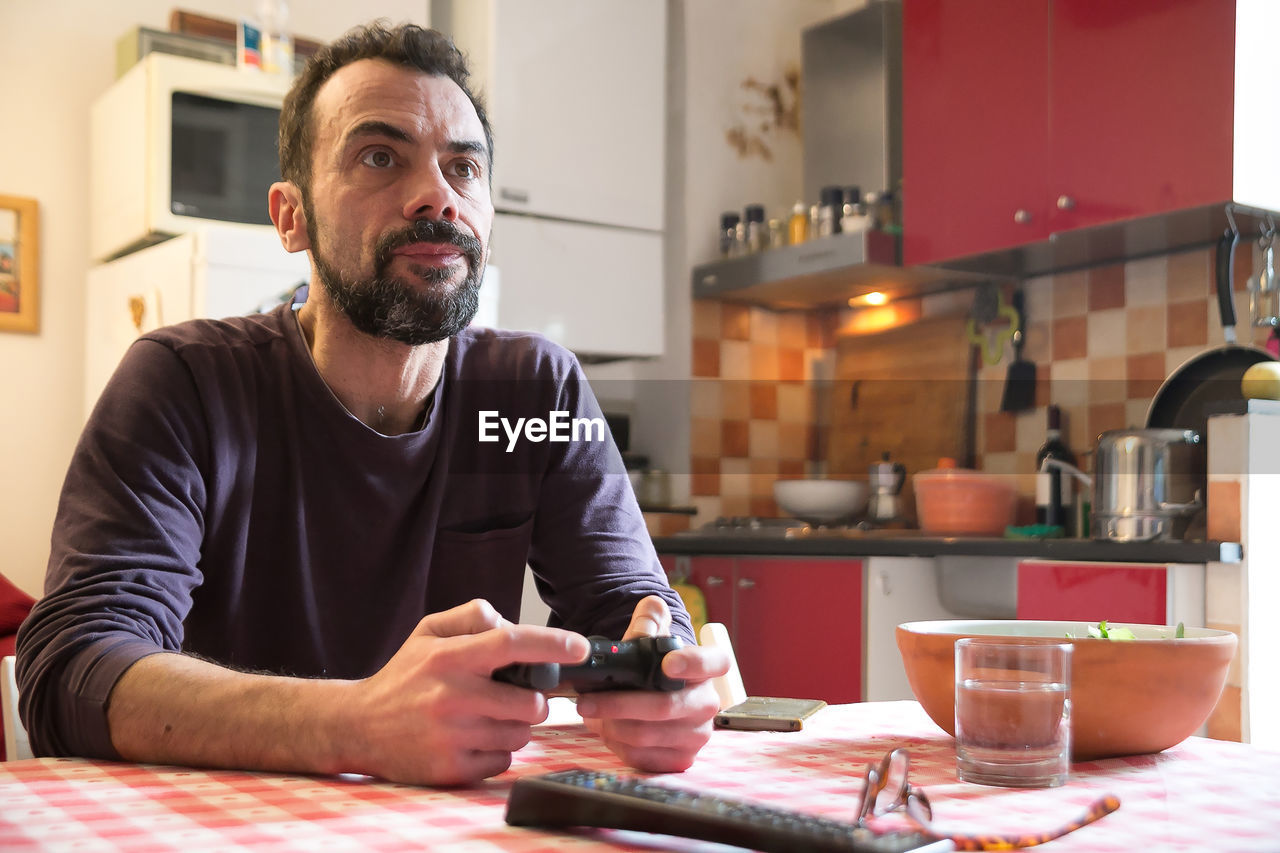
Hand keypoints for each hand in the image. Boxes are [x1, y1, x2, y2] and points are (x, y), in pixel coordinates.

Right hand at [346, 599, 589, 785]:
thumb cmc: (404, 676)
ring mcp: (452, 737)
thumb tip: (511, 625)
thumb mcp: (429, 632)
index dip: (553, 644)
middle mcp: (452, 696)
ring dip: (515, 726)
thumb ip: (472, 616)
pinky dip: (496, 752)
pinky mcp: (450, 769)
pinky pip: (502, 762)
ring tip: (487, 716)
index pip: (512, 644)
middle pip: (530, 702)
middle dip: (534, 700)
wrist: (357, 727)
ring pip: (520, 735)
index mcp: (450, 657)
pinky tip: (473, 740)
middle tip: (517, 695)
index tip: (581, 648)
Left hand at [575, 595, 727, 771]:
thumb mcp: (651, 637)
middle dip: (620, 703)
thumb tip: (650, 610)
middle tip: (587, 700)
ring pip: (647, 734)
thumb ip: (649, 620)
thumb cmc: (653, 665)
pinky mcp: (681, 759)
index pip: (714, 662)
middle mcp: (708, 703)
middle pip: (665, 706)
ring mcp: (697, 734)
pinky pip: (643, 757)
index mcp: (708, 667)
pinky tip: (607, 730)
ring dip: (611, 725)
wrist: (654, 696)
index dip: (692, 663)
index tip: (666, 663)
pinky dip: (617, 744)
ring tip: (591, 713)